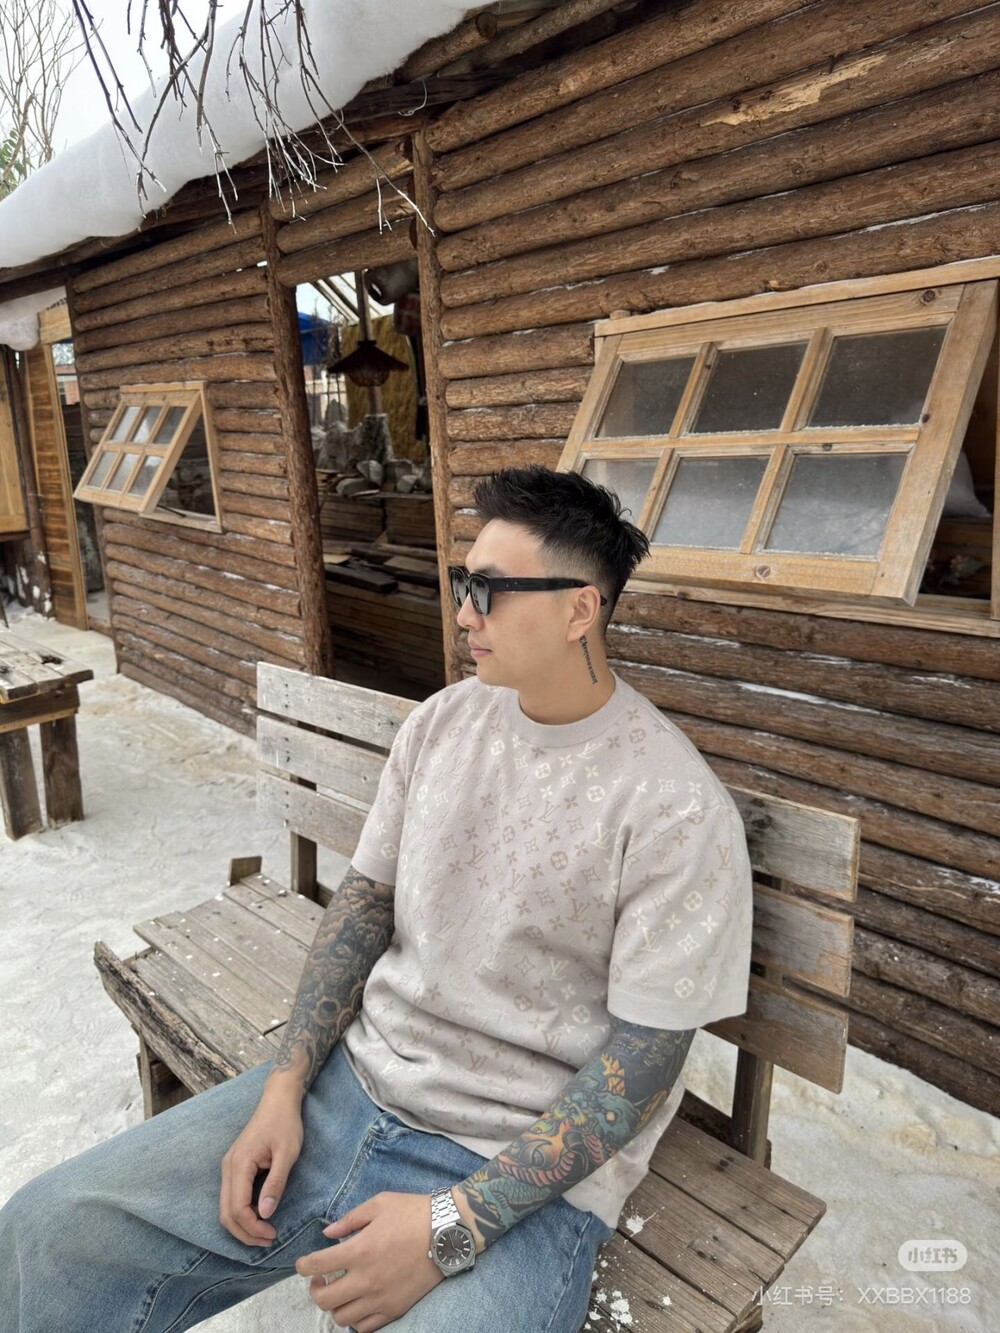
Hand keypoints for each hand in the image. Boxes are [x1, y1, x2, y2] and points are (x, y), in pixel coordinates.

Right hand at [219, 1075, 303, 1245]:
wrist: (278, 1099)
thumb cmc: (285, 1123)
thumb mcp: (287, 1153)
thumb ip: (275, 1183)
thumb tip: (265, 1214)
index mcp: (240, 1164)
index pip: (237, 1208)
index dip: (252, 1228)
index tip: (272, 1235)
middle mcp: (228, 1167)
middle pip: (225, 1213)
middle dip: (244, 1233)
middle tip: (268, 1241)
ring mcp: (229, 1166)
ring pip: (225, 1207)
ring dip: (241, 1225)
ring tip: (264, 1234)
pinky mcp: (234, 1166)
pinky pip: (231, 1197)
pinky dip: (241, 1213)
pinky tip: (258, 1217)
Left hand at [296, 1192, 443, 1332]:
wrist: (448, 1232)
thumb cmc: (413, 1212)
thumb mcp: (379, 1204)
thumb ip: (350, 1219)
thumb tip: (327, 1233)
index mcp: (359, 1250)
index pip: (316, 1266)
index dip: (302, 1266)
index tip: (303, 1264)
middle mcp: (366, 1279)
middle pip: (324, 1300)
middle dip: (314, 1289)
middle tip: (320, 1279)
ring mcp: (381, 1298)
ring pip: (341, 1319)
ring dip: (335, 1306)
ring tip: (341, 1291)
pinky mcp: (395, 1309)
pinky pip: (365, 1328)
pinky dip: (356, 1320)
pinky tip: (359, 1303)